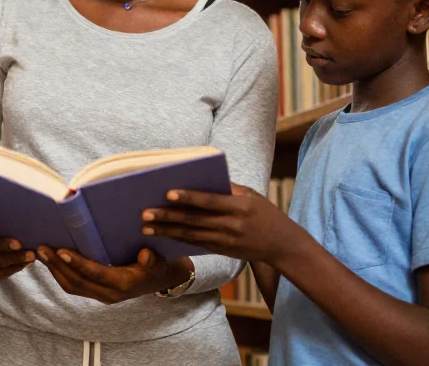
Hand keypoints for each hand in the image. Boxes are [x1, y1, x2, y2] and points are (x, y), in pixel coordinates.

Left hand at [36, 246, 191, 304]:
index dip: (77, 263)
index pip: (95, 274)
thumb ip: (152, 259)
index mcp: (122, 285)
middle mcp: (108, 294)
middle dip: (57, 266)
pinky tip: (51, 261)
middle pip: (77, 282)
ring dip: (54, 270)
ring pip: (71, 286)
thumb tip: (145, 254)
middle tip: (42, 248)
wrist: (160, 281)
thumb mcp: (159, 262)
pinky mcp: (96, 293)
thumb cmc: (157, 267)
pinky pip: (74, 286)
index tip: (61, 251)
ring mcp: (101, 296)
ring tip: (41, 253)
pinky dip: (60, 274)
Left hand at [141, 183, 304, 264]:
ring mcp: (226, 241)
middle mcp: (232, 225)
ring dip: (167, 231)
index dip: (188, 197)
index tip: (167, 193)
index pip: (209, 201)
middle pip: (194, 220)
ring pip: (191, 235)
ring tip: (147, 227)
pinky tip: (162, 235)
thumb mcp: (251, 196)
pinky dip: (178, 239)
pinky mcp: (222, 251)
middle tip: (145, 213)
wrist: (282, 245)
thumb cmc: (266, 213)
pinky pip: (196, 244)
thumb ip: (228, 188)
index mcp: (240, 207)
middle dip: (168, 217)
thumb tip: (200, 178)